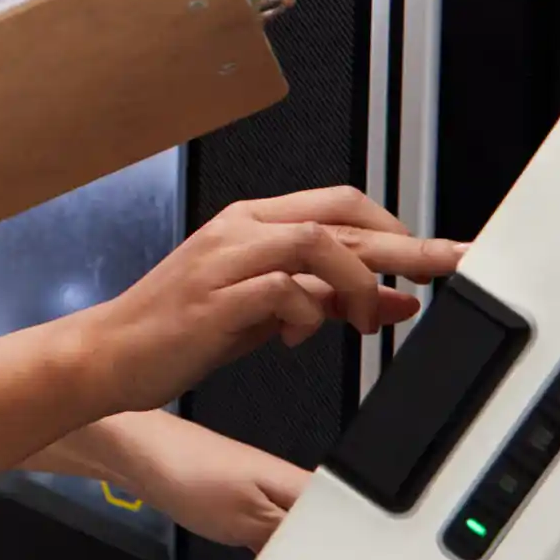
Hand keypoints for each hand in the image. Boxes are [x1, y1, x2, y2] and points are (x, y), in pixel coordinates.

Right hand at [71, 188, 464, 414]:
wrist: (107, 355)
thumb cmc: (179, 331)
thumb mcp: (266, 314)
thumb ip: (328, 299)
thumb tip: (398, 300)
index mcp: (250, 224)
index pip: (340, 204)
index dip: (396, 224)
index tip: (442, 252)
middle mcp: (239, 231)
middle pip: (341, 217)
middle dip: (406, 243)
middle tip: (451, 265)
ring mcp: (224, 261)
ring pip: (316, 240)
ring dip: (357, 279)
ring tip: (367, 317)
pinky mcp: (213, 298)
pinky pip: (282, 289)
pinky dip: (307, 311)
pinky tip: (301, 334)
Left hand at [114, 415, 307, 551]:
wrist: (144, 458)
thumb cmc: (190, 473)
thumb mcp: (251, 519)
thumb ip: (292, 544)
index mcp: (304, 490)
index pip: (337, 538)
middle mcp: (290, 493)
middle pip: (311, 547)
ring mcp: (266, 501)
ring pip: (283, 549)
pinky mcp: (243, 509)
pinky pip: (260, 545)